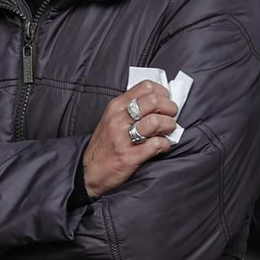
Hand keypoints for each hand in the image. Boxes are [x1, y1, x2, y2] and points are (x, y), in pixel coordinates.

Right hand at [81, 81, 176, 198]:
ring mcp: (123, 138)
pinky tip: (161, 146)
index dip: (162, 93)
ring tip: (166, 132)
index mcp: (116, 106)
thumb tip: (159, 101)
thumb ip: (131, 108)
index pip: (146, 87)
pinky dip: (165, 145)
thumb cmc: (104, 145)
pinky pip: (157, 144)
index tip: (165, 102)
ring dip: (169, 126)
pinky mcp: (130, 156)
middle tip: (170, 117)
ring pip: (157, 121)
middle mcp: (118, 119)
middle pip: (154, 101)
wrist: (89, 172)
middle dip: (170, 109)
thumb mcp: (111, 118)